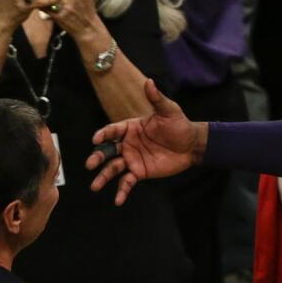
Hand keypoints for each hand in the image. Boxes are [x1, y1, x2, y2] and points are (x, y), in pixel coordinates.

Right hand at [87, 80, 204, 203]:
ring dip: (103, 177)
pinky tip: (117, 200)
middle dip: (98, 157)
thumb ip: (157, 99)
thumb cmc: (179, 125)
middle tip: (90, 164)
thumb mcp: (169, 111)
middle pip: (108, 150)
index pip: (112, 130)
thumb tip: (150, 82)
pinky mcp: (139, 172)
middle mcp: (127, 143)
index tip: (96, 139)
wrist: (191, 145)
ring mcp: (132, 158)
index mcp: (130, 127)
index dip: (104, 134)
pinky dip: (122, 191)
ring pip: (113, 168)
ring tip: (95, 186)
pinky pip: (127, 182)